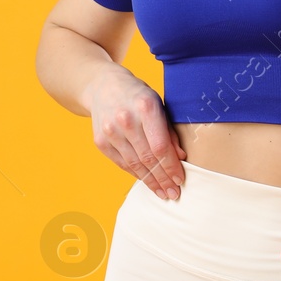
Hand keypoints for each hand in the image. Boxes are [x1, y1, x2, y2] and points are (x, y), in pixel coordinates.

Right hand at [86, 67, 186, 198]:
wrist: (103, 86)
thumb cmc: (138, 96)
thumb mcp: (158, 105)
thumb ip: (168, 131)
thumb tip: (180, 157)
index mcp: (145, 107)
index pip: (160, 146)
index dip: (171, 167)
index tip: (180, 180)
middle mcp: (125, 120)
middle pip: (148, 158)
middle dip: (163, 179)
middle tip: (174, 193)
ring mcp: (110, 131)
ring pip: (134, 164)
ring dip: (150, 182)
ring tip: (162, 193)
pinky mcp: (100, 141)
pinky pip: (122, 163)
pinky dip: (136, 174)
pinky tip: (147, 182)